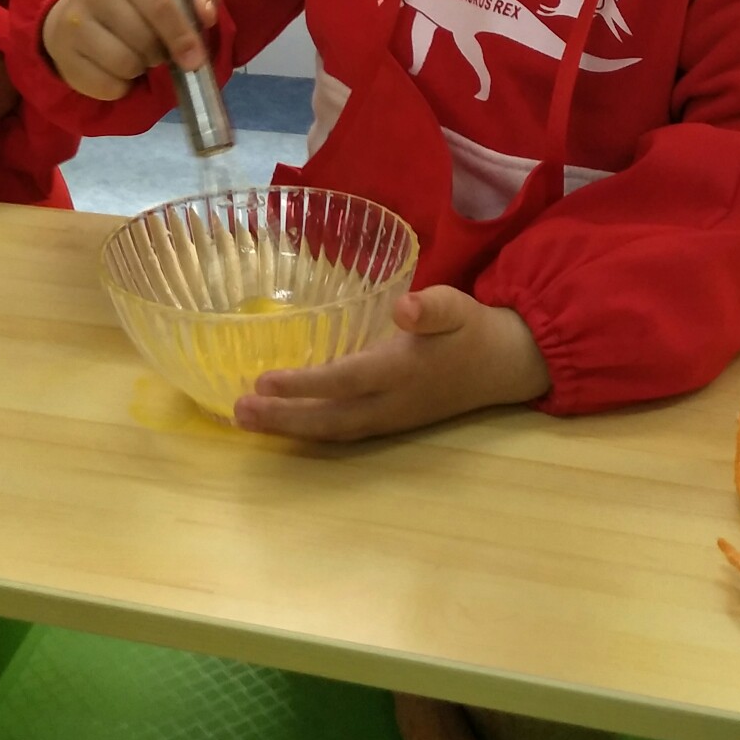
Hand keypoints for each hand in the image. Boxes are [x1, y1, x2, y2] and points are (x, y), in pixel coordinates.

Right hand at [42, 0, 220, 99]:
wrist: (73, 18)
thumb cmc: (132, 5)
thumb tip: (207, 14)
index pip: (159, 4)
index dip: (181, 34)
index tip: (195, 58)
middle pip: (144, 39)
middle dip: (159, 53)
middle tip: (155, 50)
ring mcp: (73, 24)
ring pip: (125, 64)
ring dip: (139, 69)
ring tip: (134, 57)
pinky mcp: (65, 57)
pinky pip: (108, 85)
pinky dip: (121, 86)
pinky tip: (116, 71)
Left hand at [233, 285, 549, 441]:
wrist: (502, 366)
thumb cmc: (471, 328)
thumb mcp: (457, 307)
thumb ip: (433, 307)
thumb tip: (406, 309)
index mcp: (403, 371)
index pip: (346, 380)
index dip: (305, 384)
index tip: (263, 380)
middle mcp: (391, 404)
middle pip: (329, 418)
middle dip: (282, 417)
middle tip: (237, 412)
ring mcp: (388, 419)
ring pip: (332, 431)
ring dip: (288, 428)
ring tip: (244, 420)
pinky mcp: (387, 422)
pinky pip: (341, 432)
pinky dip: (308, 431)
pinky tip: (280, 424)